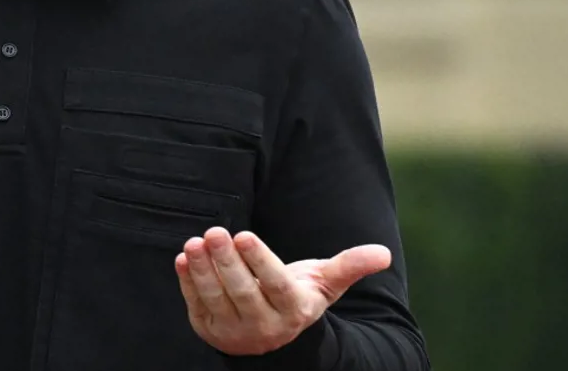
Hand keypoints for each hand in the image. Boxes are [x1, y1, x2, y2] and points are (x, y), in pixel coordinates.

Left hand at [174, 227, 391, 355]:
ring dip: (203, 269)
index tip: (244, 235)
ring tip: (196, 241)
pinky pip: (195, 303)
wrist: (271, 337)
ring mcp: (234, 330)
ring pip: (215, 298)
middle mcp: (264, 325)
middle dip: (226, 261)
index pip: (274, 284)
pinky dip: (187, 281)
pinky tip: (183, 257)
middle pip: (242, 291)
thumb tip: (383, 253)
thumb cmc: (298, 297)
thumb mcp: (324, 284)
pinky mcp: (208, 329)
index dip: (259, 261)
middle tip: (215, 231)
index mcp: (293, 309)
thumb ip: (349, 267)